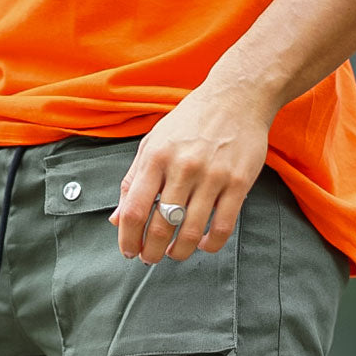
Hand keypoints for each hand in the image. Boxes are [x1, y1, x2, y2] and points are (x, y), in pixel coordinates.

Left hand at [109, 76, 273, 265]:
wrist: (237, 96)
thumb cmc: (191, 120)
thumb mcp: (153, 143)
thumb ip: (133, 181)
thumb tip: (117, 219)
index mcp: (156, 157)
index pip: (135, 210)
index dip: (128, 239)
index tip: (129, 251)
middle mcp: (183, 167)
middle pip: (160, 227)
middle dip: (150, 252)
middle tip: (149, 258)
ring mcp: (212, 176)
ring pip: (190, 232)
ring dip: (178, 252)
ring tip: (173, 253)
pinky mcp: (239, 182)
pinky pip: (222, 227)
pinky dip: (209, 244)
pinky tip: (201, 243)